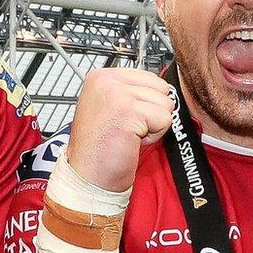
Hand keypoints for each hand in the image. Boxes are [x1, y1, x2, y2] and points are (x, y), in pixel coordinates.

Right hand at [63, 68, 175, 191]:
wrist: (87, 175)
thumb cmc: (98, 148)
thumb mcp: (109, 107)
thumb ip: (131, 92)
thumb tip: (163, 89)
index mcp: (101, 77)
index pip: (149, 77)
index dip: (146, 103)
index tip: (124, 118)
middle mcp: (107, 81)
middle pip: (160, 88)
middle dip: (152, 112)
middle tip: (127, 128)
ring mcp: (117, 94)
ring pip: (165, 104)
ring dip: (153, 125)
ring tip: (129, 134)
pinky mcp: (129, 112)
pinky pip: (164, 119)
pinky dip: (154, 136)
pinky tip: (132, 141)